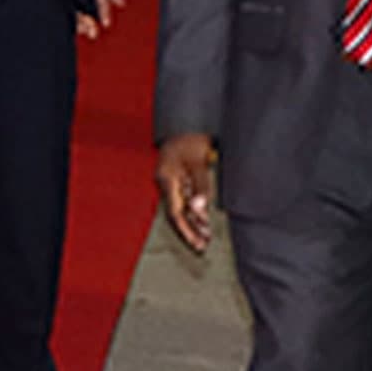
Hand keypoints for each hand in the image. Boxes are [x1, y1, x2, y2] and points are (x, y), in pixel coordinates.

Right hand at [156, 132, 216, 252]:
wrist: (186, 123)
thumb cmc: (190, 140)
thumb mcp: (197, 163)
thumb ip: (200, 186)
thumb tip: (200, 210)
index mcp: (167, 179)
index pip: (175, 212)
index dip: (186, 229)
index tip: (197, 242)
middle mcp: (167, 183)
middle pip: (176, 213)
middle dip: (188, 231)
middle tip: (201, 247)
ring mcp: (172, 181)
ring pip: (181, 207)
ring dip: (193, 223)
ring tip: (205, 238)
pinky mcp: (179, 178)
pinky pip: (185, 199)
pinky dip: (194, 210)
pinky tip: (202, 219)